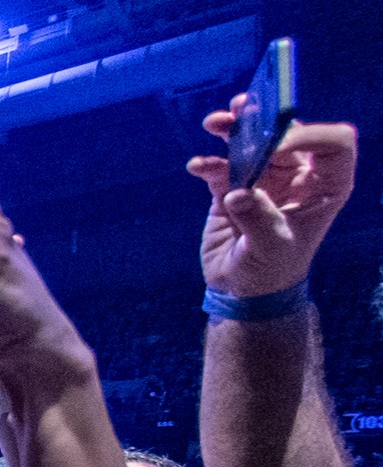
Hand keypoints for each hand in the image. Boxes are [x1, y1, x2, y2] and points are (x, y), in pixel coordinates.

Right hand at [188, 104, 356, 297]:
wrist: (242, 290)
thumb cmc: (272, 271)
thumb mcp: (273, 248)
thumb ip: (260, 218)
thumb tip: (238, 193)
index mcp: (325, 186)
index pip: (334, 143)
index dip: (310, 135)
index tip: (276, 146)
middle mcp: (297, 176)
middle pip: (287, 133)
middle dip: (265, 120)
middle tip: (241, 109)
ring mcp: (264, 180)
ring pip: (253, 142)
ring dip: (234, 129)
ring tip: (215, 122)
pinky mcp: (232, 189)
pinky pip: (222, 166)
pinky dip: (209, 163)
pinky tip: (197, 166)